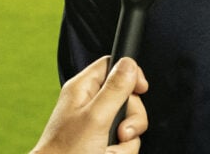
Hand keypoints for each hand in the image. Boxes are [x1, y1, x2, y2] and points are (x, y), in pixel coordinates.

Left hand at [30, 56, 149, 153]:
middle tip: (121, 133)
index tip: (141, 89)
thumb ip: (114, 89)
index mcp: (83, 89)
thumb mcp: (96, 117)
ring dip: (125, 143)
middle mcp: (90, 105)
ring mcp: (97, 126)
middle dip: (131, 119)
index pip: (112, 66)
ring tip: (108, 151)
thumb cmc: (67, 152)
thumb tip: (129, 64)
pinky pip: (124, 145)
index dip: (130, 74)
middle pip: (127, 99)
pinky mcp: (102, 144)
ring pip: (129, 125)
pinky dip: (120, 153)